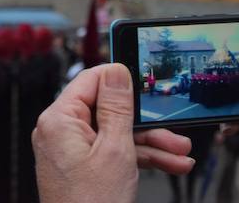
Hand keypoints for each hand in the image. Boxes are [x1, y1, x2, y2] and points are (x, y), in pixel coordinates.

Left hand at [32, 63, 193, 202]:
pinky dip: (137, 158)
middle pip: (107, 109)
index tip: (148, 85)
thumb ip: (117, 107)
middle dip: (145, 122)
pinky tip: (168, 164)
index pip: (91, 80)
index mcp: (59, 119)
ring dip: (149, 143)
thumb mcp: (115, 150)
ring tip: (180, 153)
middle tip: (173, 128)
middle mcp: (59, 131)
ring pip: (114, 133)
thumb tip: (117, 72)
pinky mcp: (79, 167)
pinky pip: (110, 152)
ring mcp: (69, 150)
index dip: (121, 81)